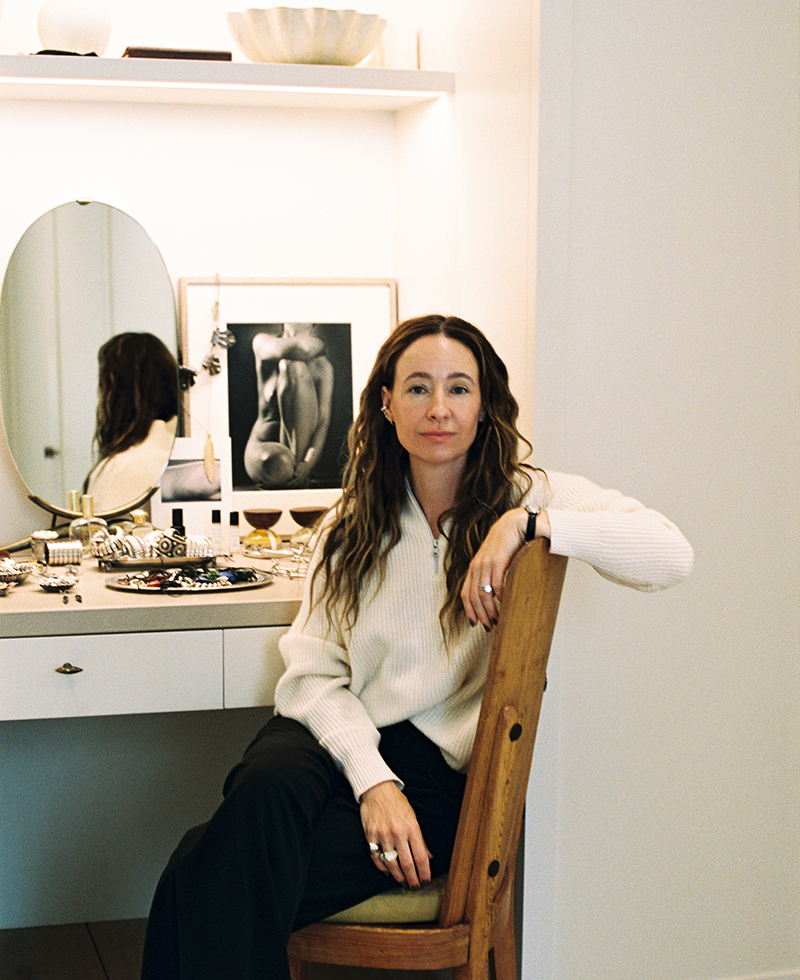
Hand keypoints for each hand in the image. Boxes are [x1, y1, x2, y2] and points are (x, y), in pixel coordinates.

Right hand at [360, 780, 432, 887]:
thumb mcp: (413, 816)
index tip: (426, 880)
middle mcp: (398, 833)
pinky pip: (376, 857)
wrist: (377, 788)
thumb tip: (428, 856)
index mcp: (412, 827)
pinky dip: (382, 868)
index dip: (424, 872)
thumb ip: (421, 838)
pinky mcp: (370, 835)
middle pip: (407, 863)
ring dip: (398, 876)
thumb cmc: (397, 802)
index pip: (420, 856)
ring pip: (391, 863)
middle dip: (412, 878)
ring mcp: (383, 835)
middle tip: (414, 886)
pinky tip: (387, 872)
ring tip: (403, 882)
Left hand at [461, 508, 549, 629]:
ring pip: (483, 593)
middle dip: (480, 614)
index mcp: (475, 567)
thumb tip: (494, 595)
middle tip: (489, 626)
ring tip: (497, 619)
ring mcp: (486, 562)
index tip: (475, 623)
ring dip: (490, 609)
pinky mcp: (498, 559)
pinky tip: (505, 601)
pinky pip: (496, 583)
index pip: (466, 593)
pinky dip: (499, 595)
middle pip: (473, 596)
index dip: (469, 610)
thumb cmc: (508, 542)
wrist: (516, 522)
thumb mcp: (495, 560)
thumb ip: (492, 574)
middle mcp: (477, 565)